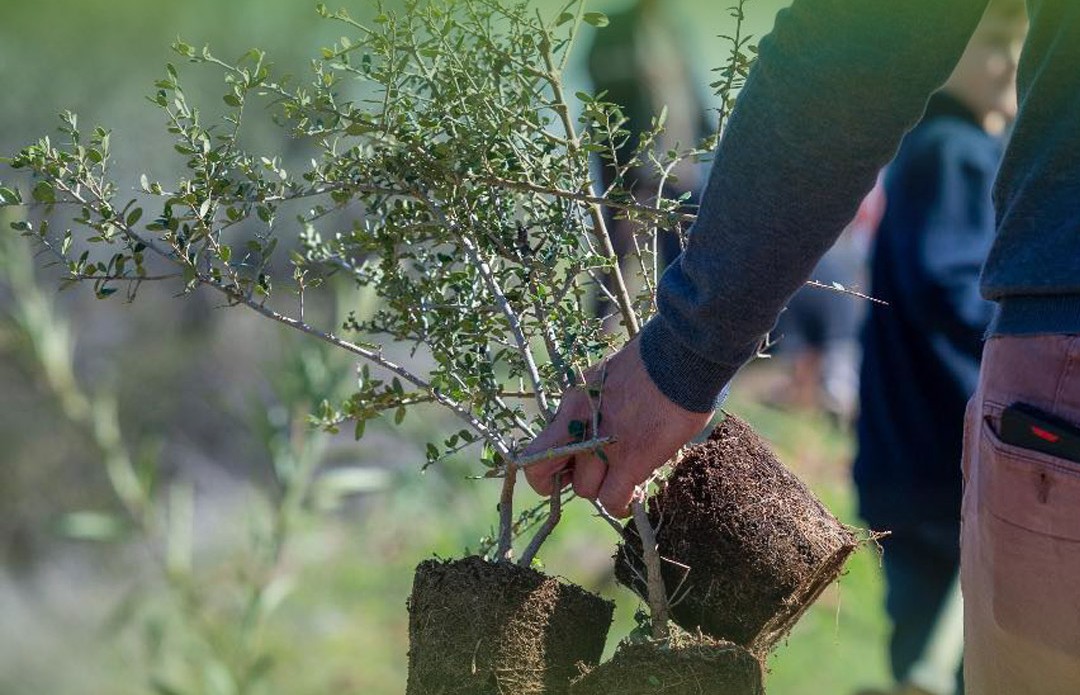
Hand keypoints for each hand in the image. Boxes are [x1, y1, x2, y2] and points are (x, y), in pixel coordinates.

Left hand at [522, 335, 712, 516]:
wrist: (680, 356)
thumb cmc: (652, 361)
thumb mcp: (606, 378)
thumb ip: (593, 406)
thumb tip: (596, 425)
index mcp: (573, 404)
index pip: (536, 453)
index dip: (547, 471)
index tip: (568, 470)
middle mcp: (580, 427)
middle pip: (553, 475)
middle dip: (576, 478)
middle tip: (601, 472)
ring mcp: (603, 446)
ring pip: (587, 491)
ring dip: (605, 489)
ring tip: (626, 477)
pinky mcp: (631, 460)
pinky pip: (613, 499)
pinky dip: (621, 504)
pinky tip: (633, 494)